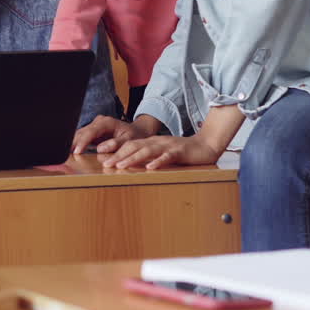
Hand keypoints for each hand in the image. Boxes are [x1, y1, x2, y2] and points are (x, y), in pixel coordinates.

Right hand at [72, 115, 152, 154]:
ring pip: (79, 134)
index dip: (82, 142)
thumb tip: (100, 149)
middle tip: (66, 156)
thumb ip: (116, 144)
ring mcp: (94, 126)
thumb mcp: (129, 140)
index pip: (90, 131)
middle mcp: (98, 122)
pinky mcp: (92, 132)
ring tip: (65, 155)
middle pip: (82, 132)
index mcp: (106, 122)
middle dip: (74, 144)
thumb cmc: (134, 135)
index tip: (77, 152)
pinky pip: (82, 138)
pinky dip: (76, 145)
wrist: (137, 130)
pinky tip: (70, 152)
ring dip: (73, 144)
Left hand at [100, 134, 220, 169]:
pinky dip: (158, 162)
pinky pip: (168, 157)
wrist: (206, 145)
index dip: (116, 151)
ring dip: (133, 158)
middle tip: (106, 164)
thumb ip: (149, 156)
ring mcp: (168, 146)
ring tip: (121, 166)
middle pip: (134, 146)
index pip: (130, 145)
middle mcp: (157, 142)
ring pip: (147, 151)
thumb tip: (133, 164)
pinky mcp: (180, 152)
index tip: (104, 160)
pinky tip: (150, 168)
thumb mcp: (162, 152)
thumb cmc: (183, 151)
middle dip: (119, 155)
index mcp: (151, 142)